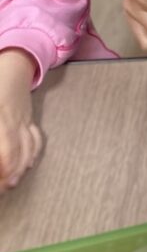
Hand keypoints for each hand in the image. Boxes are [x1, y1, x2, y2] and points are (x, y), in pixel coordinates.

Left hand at [0, 50, 42, 193]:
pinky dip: (33, 153)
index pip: (5, 146)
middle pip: (16, 150)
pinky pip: (37, 138)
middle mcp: (14, 119)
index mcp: (0, 114)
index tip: (0, 181)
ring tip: (13, 183)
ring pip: (29, 146)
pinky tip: (27, 165)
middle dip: (11, 173)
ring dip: (22, 167)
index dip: (4, 166)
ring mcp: (25, 118)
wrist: (13, 62)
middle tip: (3, 189)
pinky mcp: (30, 118)